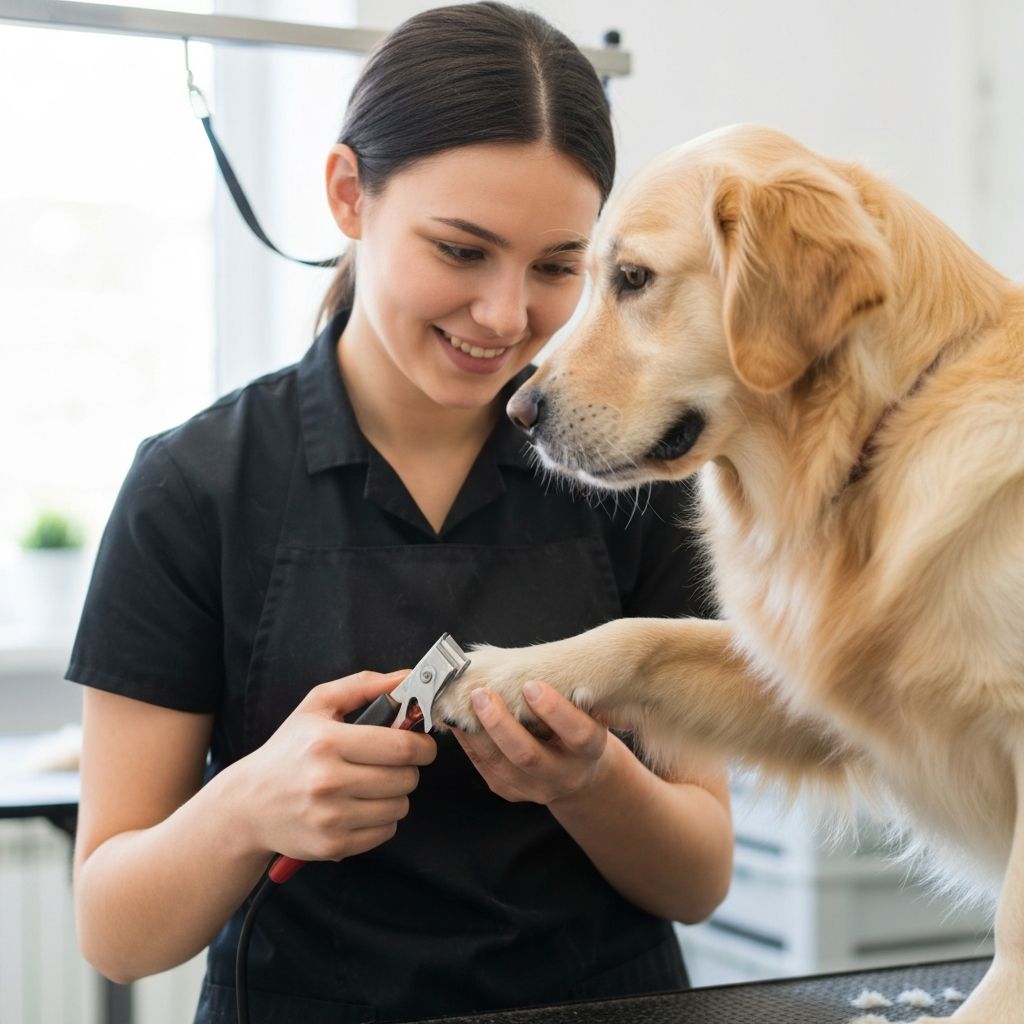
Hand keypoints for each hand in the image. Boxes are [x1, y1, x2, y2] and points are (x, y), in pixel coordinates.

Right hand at [238, 670, 436, 861]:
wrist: (248, 804)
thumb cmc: (288, 750)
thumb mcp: (317, 705)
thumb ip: (363, 685)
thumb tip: (406, 678)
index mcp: (327, 742)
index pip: (400, 747)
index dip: (422, 745)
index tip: (422, 744)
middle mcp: (328, 781)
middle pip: (405, 778)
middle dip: (408, 768)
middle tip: (392, 763)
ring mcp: (330, 817)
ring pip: (400, 806)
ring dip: (396, 794)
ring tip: (373, 784)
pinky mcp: (332, 845)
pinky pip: (386, 832)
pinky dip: (382, 819)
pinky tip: (361, 806)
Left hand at [451, 680, 612, 805]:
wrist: (579, 772)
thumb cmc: (579, 727)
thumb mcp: (586, 710)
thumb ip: (567, 692)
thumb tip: (525, 663)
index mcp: (590, 751)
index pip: (578, 734)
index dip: (555, 710)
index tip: (531, 685)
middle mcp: (564, 775)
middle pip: (528, 755)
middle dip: (500, 724)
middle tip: (482, 694)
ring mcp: (535, 788)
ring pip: (499, 763)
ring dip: (477, 731)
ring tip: (464, 703)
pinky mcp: (509, 790)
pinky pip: (483, 765)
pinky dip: (468, 739)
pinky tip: (458, 718)